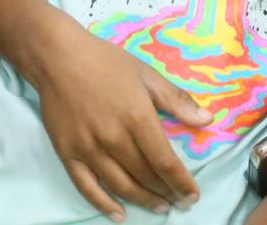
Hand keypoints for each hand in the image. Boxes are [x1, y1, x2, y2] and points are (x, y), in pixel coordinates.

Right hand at [34, 22, 211, 219]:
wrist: (58, 57)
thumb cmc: (106, 61)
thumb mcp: (146, 74)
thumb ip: (176, 99)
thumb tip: (207, 120)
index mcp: (137, 117)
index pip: (164, 161)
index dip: (181, 182)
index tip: (192, 195)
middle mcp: (114, 138)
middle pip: (144, 176)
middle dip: (165, 193)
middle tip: (178, 202)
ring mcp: (89, 149)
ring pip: (120, 186)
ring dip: (142, 201)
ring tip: (159, 207)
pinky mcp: (68, 154)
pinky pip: (88, 188)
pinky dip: (105, 205)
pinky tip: (119, 214)